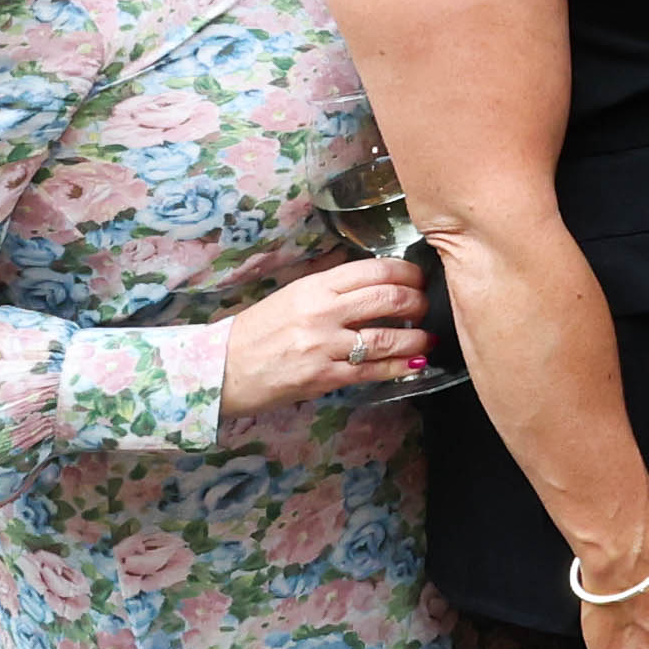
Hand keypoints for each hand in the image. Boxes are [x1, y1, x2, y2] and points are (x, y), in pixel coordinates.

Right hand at [212, 249, 427, 430]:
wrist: (220, 370)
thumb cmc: (256, 332)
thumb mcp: (291, 296)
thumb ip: (329, 288)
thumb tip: (373, 281)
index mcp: (314, 287)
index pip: (374, 270)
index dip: (406, 272)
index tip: (418, 277)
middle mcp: (322, 313)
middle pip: (388, 298)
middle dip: (417, 300)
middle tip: (425, 304)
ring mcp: (324, 346)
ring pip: (387, 337)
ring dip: (417, 337)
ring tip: (427, 337)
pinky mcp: (325, 377)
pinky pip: (373, 370)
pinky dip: (400, 366)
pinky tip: (414, 363)